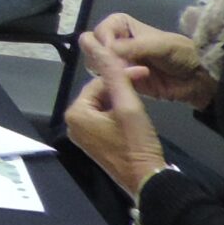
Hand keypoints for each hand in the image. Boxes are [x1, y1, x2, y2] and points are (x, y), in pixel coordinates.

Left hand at [65, 30, 169, 195]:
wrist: (150, 182)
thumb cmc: (137, 143)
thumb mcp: (128, 105)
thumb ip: (114, 75)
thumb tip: (93, 43)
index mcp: (75, 113)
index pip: (98, 83)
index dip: (122, 75)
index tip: (144, 72)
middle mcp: (73, 125)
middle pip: (100, 94)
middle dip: (122, 89)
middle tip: (145, 83)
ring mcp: (84, 137)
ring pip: (104, 107)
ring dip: (123, 101)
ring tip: (142, 102)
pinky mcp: (96, 146)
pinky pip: (106, 121)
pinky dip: (120, 116)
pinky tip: (136, 118)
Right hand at [89, 13, 213, 106]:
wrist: (199, 78)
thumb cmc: (181, 53)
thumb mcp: (160, 45)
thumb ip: (133, 47)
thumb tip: (107, 50)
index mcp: (123, 26)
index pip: (100, 30)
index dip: (104, 41)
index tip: (113, 52)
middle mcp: (118, 42)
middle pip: (93, 47)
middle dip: (103, 57)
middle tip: (121, 66)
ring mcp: (120, 62)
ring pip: (97, 65)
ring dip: (109, 71)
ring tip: (130, 75)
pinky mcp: (125, 80)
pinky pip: (110, 81)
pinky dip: (115, 83)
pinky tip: (130, 85)